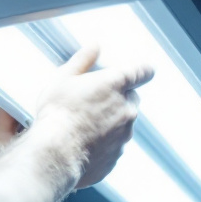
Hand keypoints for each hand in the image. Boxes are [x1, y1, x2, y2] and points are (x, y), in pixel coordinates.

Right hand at [32, 43, 152, 189]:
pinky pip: (115, 144)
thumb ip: (82, 60)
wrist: (56, 154)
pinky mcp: (118, 155)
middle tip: (93, 99)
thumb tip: (94, 46)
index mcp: (116, 84)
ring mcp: (124, 134)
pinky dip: (104, 141)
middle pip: (132, 97)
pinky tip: (83, 141)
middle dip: (117, 96)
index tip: (138, 72)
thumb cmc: (57, 114)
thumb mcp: (63, 78)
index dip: (142, 71)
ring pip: (124, 122)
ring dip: (110, 120)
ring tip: (82, 124)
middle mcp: (127, 108)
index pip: (144, 71)